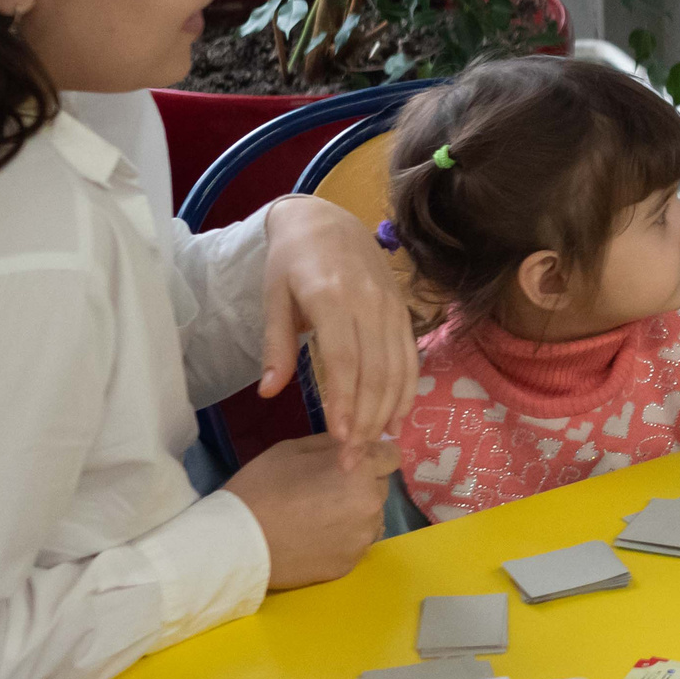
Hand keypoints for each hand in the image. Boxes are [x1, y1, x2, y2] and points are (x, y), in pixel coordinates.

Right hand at [223, 435, 397, 588]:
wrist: (236, 543)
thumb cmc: (260, 488)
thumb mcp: (292, 450)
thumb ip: (332, 444)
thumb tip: (355, 442)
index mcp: (359, 470)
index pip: (391, 456)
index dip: (373, 455)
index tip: (352, 461)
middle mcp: (371, 504)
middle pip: (380, 487)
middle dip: (361, 484)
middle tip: (324, 490)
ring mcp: (363, 537)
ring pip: (371, 517)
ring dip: (355, 513)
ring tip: (318, 516)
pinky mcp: (351, 563)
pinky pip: (356, 543)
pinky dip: (343, 539)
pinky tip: (314, 537)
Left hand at [261, 196, 419, 467]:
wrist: (327, 221)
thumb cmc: (291, 262)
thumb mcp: (273, 297)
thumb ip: (275, 346)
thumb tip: (268, 393)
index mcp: (332, 298)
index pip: (344, 360)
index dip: (345, 401)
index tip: (340, 436)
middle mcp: (369, 304)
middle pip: (375, 372)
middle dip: (367, 419)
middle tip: (353, 457)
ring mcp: (392, 309)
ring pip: (398, 370)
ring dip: (388, 411)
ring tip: (373, 445)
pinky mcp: (403, 313)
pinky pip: (411, 359)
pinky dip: (407, 391)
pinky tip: (397, 418)